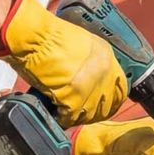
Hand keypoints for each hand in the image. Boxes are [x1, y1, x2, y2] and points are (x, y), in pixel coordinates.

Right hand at [0, 0, 129, 125]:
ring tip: (64, 110)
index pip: (120, 87)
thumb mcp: (79, 44)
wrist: (32, 37)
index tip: (101, 104)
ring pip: (89, 114)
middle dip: (94, 111)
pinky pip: (70, 117)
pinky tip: (55, 112)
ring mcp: (90, 86)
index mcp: (106, 56)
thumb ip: (89, 62)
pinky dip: (61, 117)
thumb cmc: (47, 37)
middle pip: (107, 104)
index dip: (110, 99)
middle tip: (80, 111)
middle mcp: (103, 71)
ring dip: (76, 115)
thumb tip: (88, 80)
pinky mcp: (74, 99)